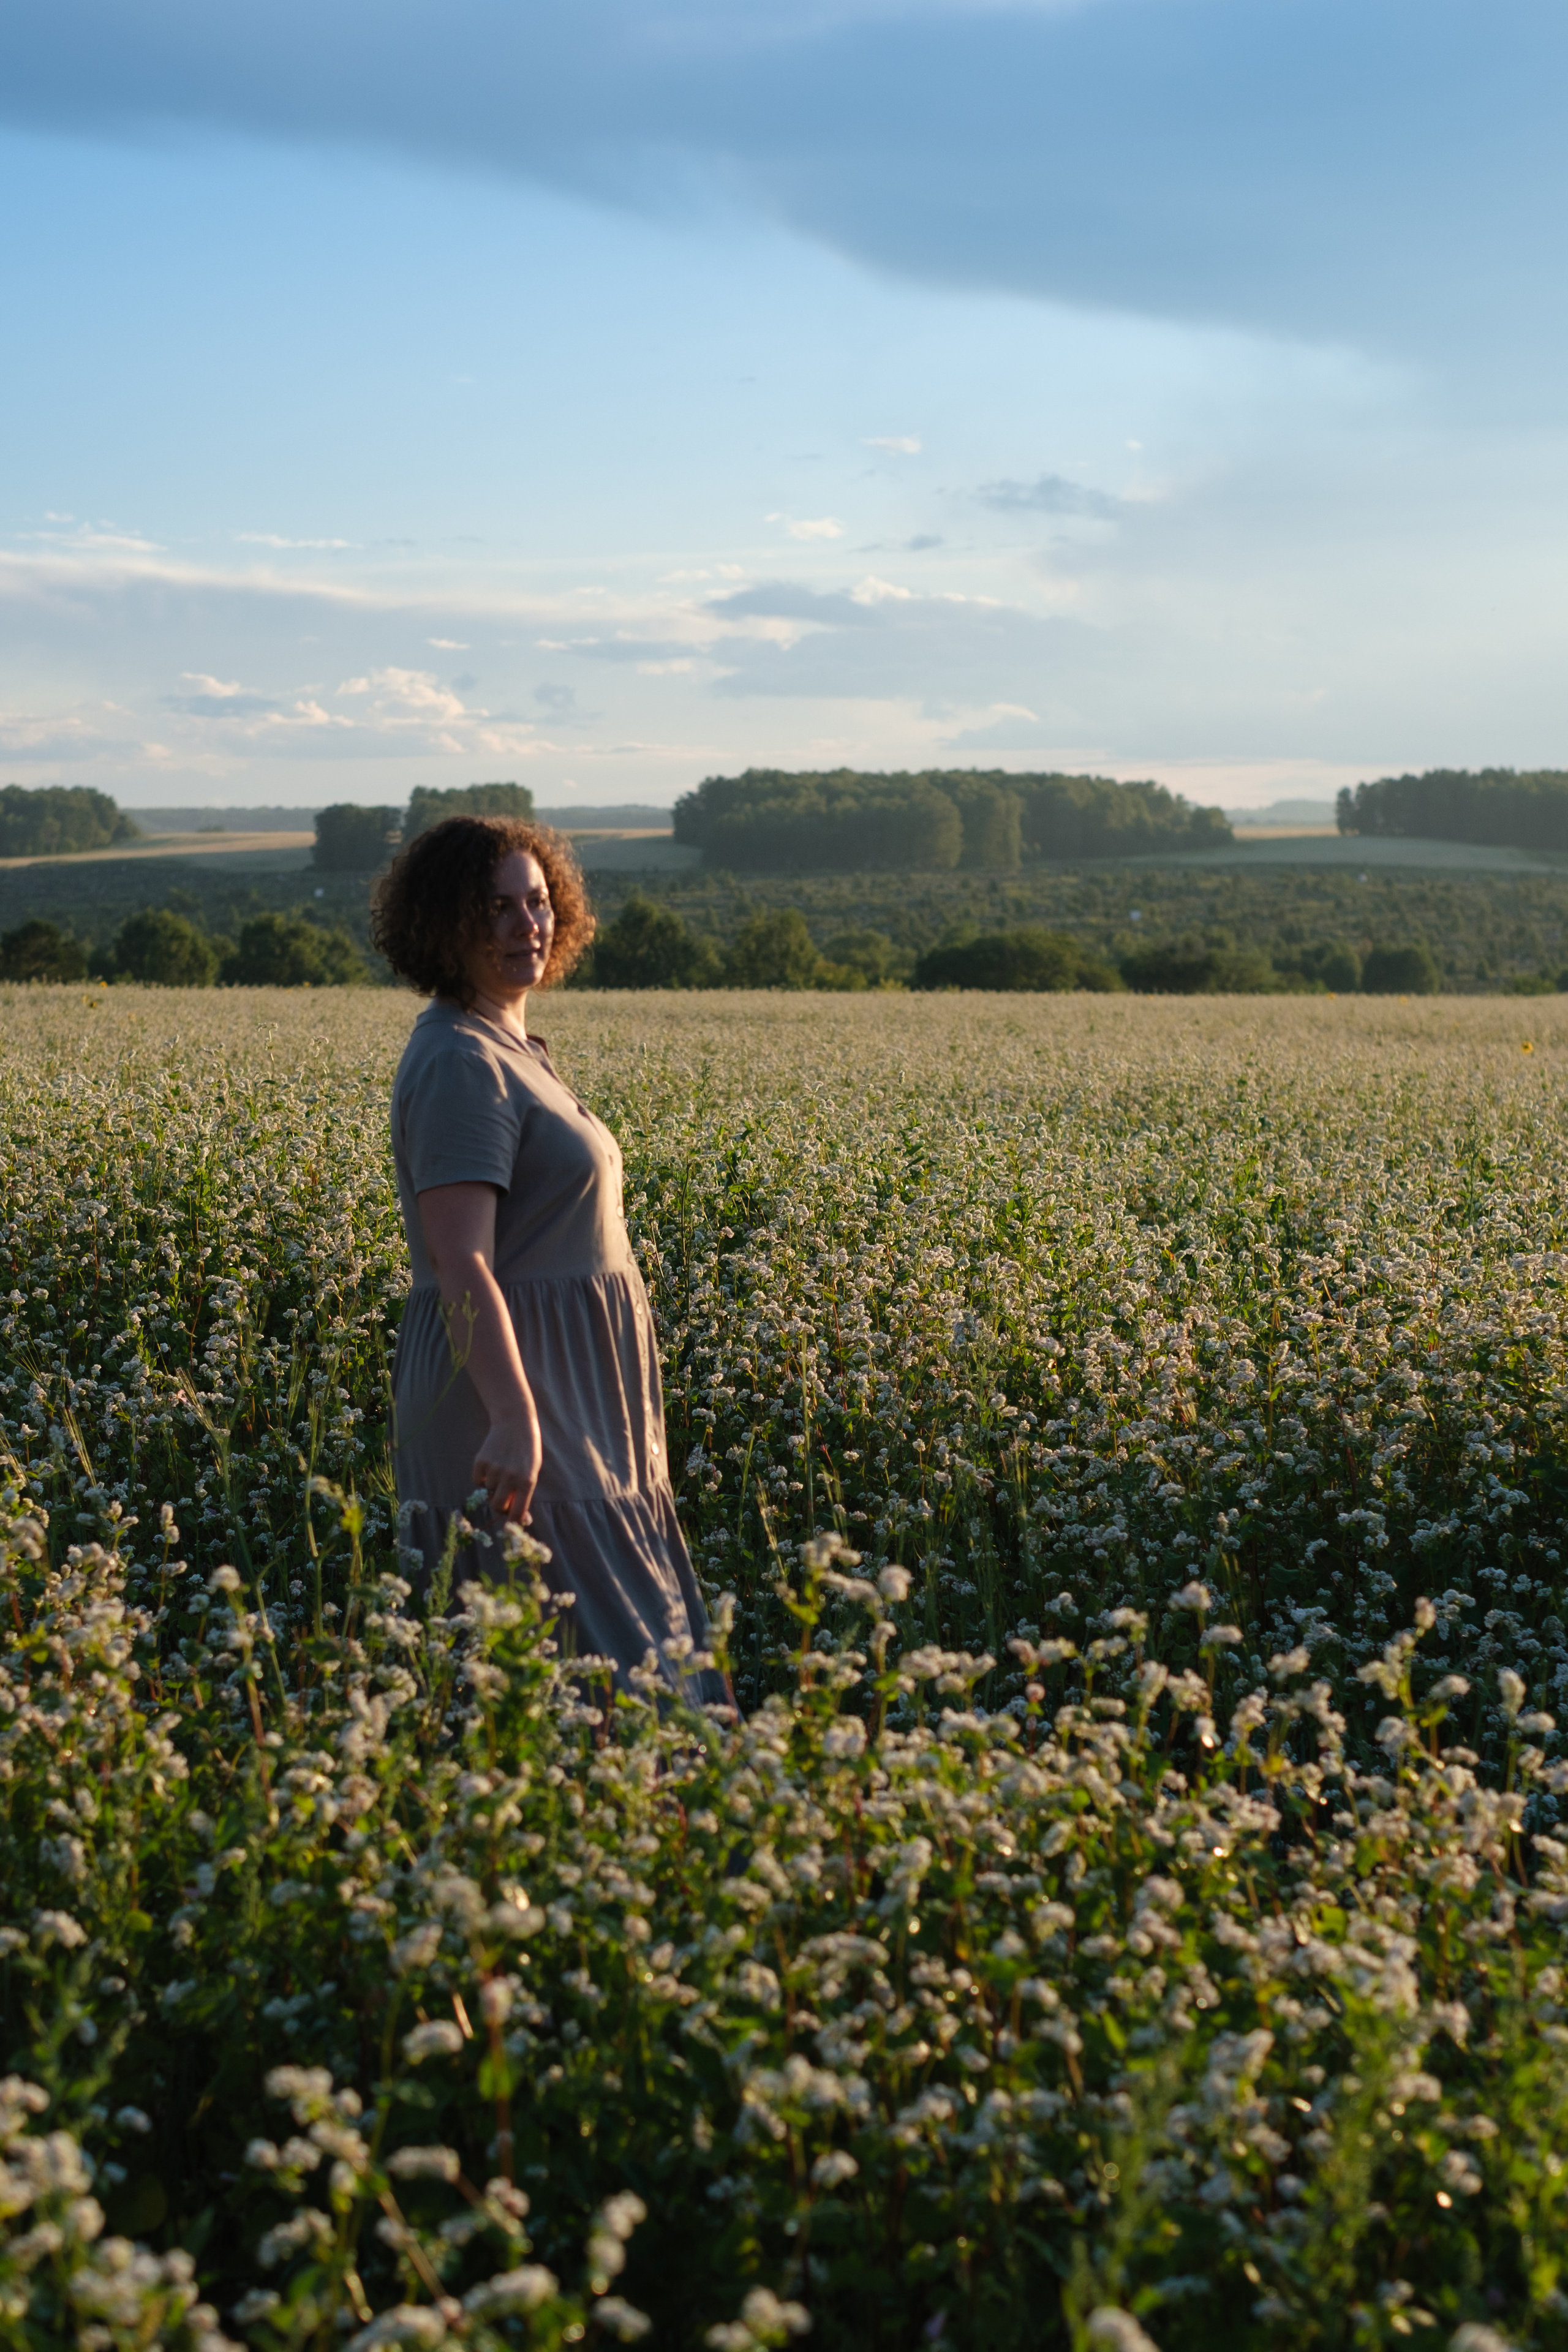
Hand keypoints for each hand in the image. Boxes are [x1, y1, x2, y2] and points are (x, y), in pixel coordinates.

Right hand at [472, 1410, 542, 1525]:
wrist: (514, 1422)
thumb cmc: (527, 1450)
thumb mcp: (533, 1471)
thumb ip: (524, 1492)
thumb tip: (518, 1517)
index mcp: (527, 1481)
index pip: (517, 1513)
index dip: (513, 1521)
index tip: (512, 1522)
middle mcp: (510, 1477)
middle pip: (498, 1506)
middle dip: (500, 1506)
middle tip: (504, 1498)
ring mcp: (494, 1469)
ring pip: (488, 1492)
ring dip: (493, 1487)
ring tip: (501, 1470)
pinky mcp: (480, 1461)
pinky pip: (477, 1481)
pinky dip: (482, 1478)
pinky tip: (491, 1466)